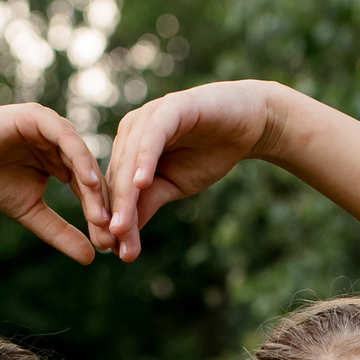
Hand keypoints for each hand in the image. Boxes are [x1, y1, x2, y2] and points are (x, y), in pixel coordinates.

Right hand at [0, 104, 110, 262]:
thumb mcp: (31, 213)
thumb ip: (60, 232)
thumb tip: (91, 258)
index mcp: (63, 160)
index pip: (90, 189)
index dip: (100, 215)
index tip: (110, 244)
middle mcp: (62, 141)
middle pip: (91, 174)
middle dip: (103, 205)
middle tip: (114, 232)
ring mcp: (52, 126)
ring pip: (82, 157)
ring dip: (94, 184)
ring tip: (104, 211)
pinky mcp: (39, 117)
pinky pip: (66, 138)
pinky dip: (79, 158)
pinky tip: (88, 181)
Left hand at [102, 80, 286, 260]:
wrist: (248, 126)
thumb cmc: (209, 153)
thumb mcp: (174, 185)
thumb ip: (148, 202)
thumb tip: (123, 235)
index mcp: (129, 148)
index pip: (115, 187)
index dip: (112, 218)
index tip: (111, 251)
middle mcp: (132, 130)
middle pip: (118, 177)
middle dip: (115, 213)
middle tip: (112, 246)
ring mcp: (149, 116)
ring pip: (130, 160)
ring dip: (125, 195)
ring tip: (121, 227)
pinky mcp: (170, 108)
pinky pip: (152, 137)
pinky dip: (145, 160)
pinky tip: (142, 184)